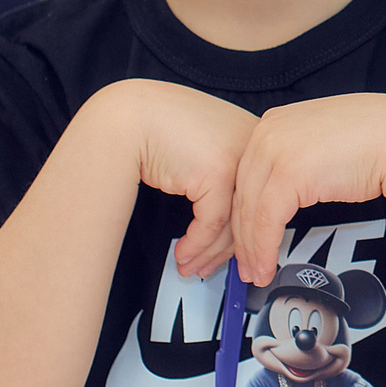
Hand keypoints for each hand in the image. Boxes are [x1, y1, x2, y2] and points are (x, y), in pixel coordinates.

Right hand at [109, 81, 261, 280]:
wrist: (128, 116)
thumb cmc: (158, 129)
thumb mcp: (200, 153)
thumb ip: (220, 179)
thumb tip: (226, 225)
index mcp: (253, 139)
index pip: (257, 195)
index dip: (243, 231)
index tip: (236, 254)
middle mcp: (251, 147)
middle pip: (249, 212)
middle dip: (229, 251)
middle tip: (213, 269)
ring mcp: (236, 158)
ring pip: (233, 223)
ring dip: (208, 253)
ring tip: (192, 267)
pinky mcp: (217, 172)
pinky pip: (212, 223)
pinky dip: (196, 245)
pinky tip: (183, 253)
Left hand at [228, 94, 385, 285]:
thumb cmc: (373, 141)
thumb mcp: (319, 144)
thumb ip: (295, 160)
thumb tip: (281, 195)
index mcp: (272, 123)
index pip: (245, 177)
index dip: (242, 214)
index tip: (243, 238)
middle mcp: (267, 133)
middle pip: (242, 195)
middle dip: (242, 237)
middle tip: (245, 264)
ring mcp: (275, 151)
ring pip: (250, 212)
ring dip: (251, 250)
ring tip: (257, 273)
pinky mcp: (288, 174)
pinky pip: (266, 221)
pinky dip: (264, 249)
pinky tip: (267, 265)